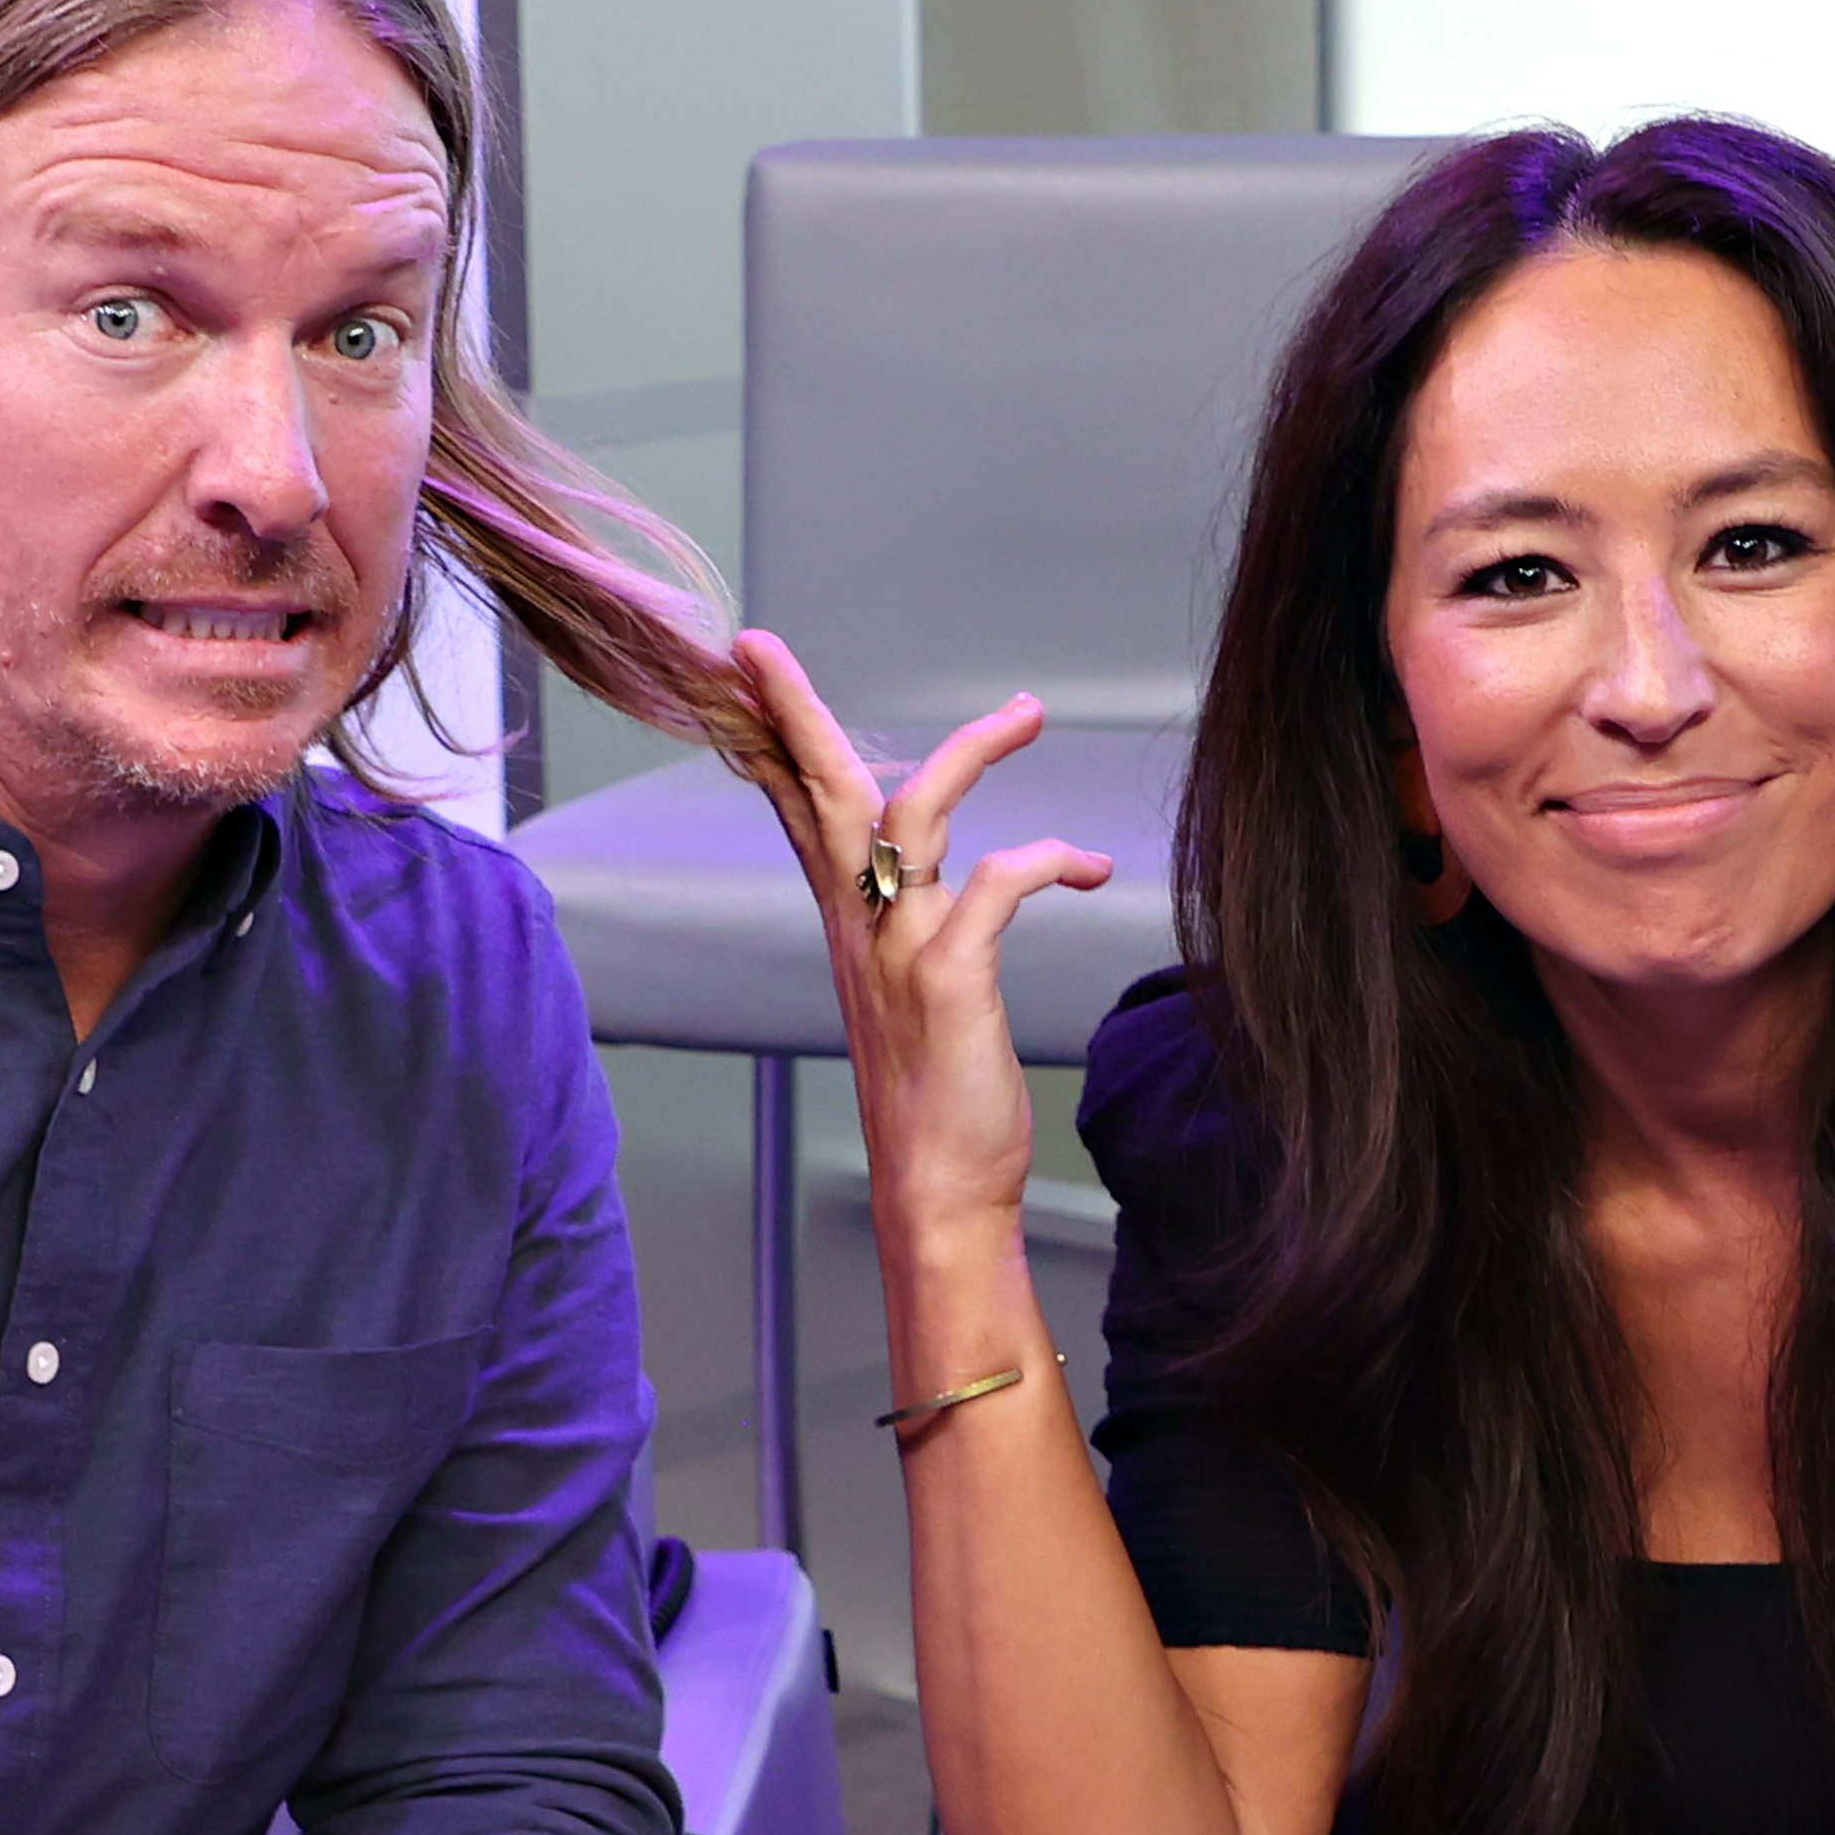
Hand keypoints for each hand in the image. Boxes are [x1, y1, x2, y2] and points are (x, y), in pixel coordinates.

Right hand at [728, 633, 1103, 1243]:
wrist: (938, 1192)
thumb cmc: (936, 1100)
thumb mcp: (910, 995)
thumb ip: (911, 926)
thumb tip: (934, 881)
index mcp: (848, 926)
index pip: (795, 811)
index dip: (770, 738)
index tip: (742, 672)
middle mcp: (860, 928)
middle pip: (818, 792)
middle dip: (788, 711)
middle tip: (757, 643)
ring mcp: (899, 949)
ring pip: (906, 813)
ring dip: (966, 751)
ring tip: (1025, 712)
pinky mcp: (947, 979)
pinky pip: (996, 883)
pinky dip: (1047, 859)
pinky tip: (1091, 867)